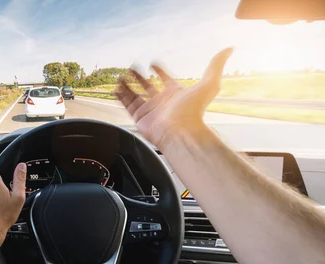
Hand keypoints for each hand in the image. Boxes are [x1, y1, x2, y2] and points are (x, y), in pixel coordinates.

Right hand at [116, 48, 232, 148]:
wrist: (180, 133)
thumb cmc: (193, 111)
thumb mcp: (209, 84)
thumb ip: (215, 66)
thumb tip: (229, 49)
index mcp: (175, 94)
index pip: (166, 80)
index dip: (160, 71)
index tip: (154, 64)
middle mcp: (162, 102)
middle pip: (148, 86)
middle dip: (140, 77)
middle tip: (133, 67)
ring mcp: (150, 110)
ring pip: (136, 94)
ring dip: (129, 84)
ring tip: (122, 75)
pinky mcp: (140, 117)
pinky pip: (128, 105)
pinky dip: (121, 96)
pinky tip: (116, 88)